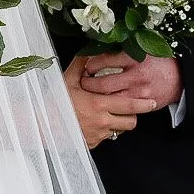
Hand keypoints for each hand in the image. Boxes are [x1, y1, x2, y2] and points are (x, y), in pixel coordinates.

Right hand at [64, 51, 181, 147]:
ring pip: (120, 131)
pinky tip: (97, 123)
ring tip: (113, 114)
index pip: (129, 105)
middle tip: (135, 108)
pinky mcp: (92, 144)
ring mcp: (97, 135)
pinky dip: (105, 131)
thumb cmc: (53, 101)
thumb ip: (81, 64)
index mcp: (98, 104)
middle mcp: (101, 122)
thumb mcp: (67, 79)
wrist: (41, 124)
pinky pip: (106, 138)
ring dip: (120, 123)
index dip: (144, 104)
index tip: (152, 101)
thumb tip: (90, 50)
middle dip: (135, 115)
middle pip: (130, 122)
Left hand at [79, 50, 184, 112]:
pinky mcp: (143, 104)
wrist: (180, 77)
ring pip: (110, 99)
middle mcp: (136, 76)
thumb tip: (99, 47)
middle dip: (88, 84)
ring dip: (97, 97)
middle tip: (82, 81)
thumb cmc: (159, 61)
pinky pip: (122, 109)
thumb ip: (123, 49)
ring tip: (89, 94)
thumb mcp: (143, 48)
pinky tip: (104, 103)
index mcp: (135, 57)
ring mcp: (139, 93)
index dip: (91, 63)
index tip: (86, 65)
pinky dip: (111, 106)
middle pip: (103, 83)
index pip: (105, 60)